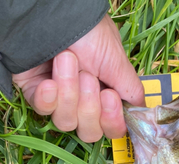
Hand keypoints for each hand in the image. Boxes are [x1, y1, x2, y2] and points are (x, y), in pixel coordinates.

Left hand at [12, 14, 144, 141]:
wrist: (50, 15)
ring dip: (69, 93)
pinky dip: (48, 97)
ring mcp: (59, 100)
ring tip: (65, 61)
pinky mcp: (36, 95)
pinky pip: (44, 110)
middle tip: (87, 76)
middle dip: (89, 108)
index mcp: (105, 95)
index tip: (109, 97)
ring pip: (66, 123)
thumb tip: (142, 110)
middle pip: (90, 132)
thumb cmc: (87, 31)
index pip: (112, 128)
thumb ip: (130, 89)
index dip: (111, 121)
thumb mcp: (116, 60)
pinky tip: (48, 81)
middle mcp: (83, 102)